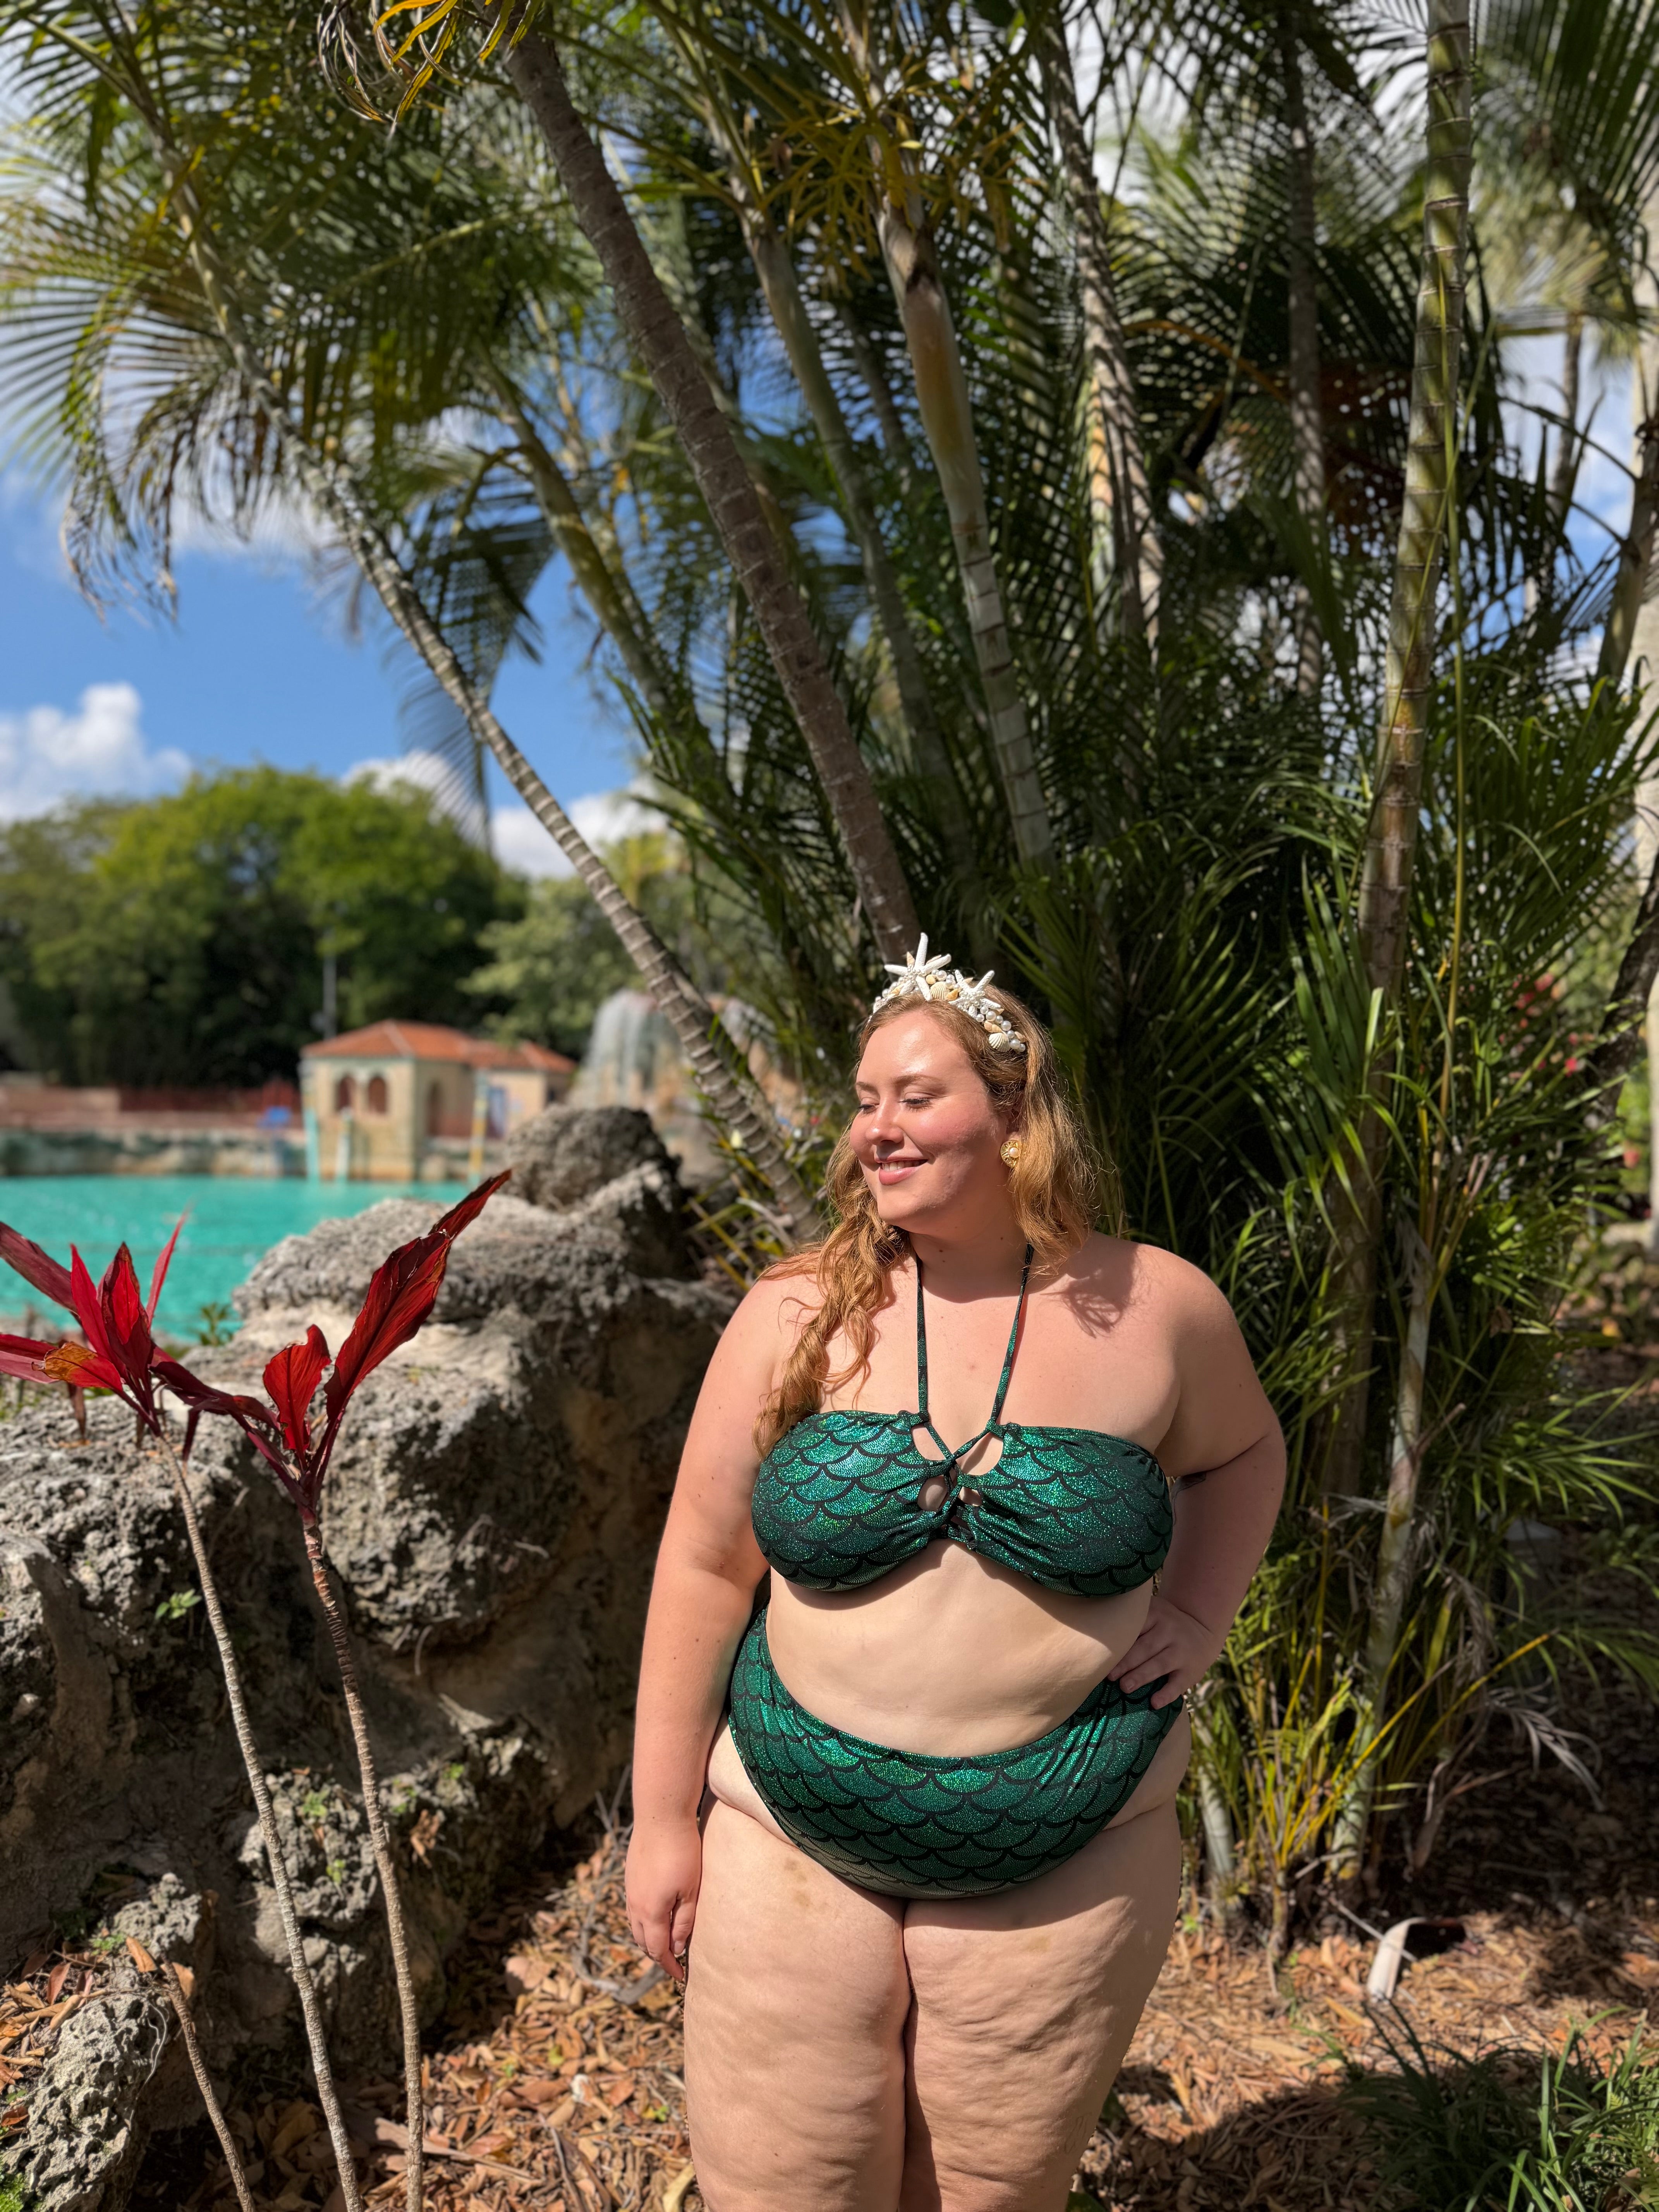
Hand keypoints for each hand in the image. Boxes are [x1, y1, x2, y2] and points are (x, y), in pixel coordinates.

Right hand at [626, 1817, 702, 1984]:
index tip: (680, 1976)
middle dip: (657, 1954)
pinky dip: (643, 1921)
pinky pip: (633, 1909)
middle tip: (674, 1961)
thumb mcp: (691, 1890)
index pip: (657, 1950)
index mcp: (651, 1912)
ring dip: (649, 1938)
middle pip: (643, 1941)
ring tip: (665, 1941)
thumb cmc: (682, 1852)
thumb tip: (678, 1947)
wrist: (661, 1816)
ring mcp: (629, 1890)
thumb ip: (684, 1921)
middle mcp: (635, 1905)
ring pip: (635, 1926)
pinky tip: (655, 1915)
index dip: (669, 1966)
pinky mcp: (630, 1877)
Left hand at [1107, 1590, 1225, 1707]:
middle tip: (1108, 1676)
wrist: (1202, 1628)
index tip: (1102, 1653)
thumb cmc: (1163, 1624)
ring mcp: (1182, 1651)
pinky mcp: (1191, 1671)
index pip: (1135, 1627)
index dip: (1119, 1641)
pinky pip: (1178, 1684)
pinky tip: (1154, 1703)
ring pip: (1159, 1664)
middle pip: (1144, 1648)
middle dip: (1126, 1663)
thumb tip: (1096, 1641)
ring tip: (1125, 1687)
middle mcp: (1169, 1630)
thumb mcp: (1152, 1612)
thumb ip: (1131, 1620)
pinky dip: (1167, 1694)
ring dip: (1141, 1676)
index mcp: (1156, 1614)